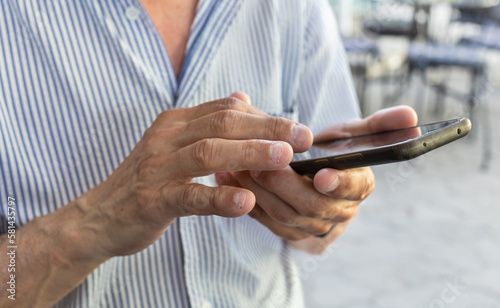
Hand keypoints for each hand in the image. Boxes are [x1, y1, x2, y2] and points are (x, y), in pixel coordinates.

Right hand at [64, 92, 312, 261]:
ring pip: (208, 152)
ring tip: (284, 158)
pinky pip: (189, 196)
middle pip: (223, 124)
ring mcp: (157, 168)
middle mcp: (166, 138)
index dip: (264, 116)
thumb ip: (208, 122)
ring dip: (250, 153)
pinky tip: (245, 202)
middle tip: (303, 137)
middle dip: (267, 128)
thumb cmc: (148, 181)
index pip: (226, 109)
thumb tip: (243, 97)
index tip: (296, 128)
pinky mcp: (152, 200)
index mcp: (175, 123)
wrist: (100, 215)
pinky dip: (219, 198)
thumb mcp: (175, 144)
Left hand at [216, 106, 417, 247]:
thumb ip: (380, 124)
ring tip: (238, 166)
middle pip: (313, 205)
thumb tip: (411, 115)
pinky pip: (266, 221)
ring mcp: (313, 226)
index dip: (340, 181)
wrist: (313, 173)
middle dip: (286, 185)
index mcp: (359, 187)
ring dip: (260, 191)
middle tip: (261, 163)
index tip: (320, 172)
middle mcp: (339, 212)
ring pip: (285, 215)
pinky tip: (228, 178)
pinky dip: (246, 201)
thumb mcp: (356, 134)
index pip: (355, 188)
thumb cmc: (335, 151)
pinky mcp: (288, 231)